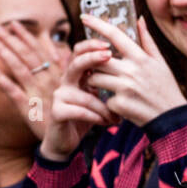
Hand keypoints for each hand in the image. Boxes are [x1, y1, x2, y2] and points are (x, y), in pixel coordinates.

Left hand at [0, 21, 67, 140]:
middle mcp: (47, 81)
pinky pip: (12, 90)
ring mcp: (36, 93)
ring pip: (19, 67)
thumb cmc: (71, 117)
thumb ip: (66, 70)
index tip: (14, 24)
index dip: (26, 36)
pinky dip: (0, 78)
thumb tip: (62, 52)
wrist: (66, 142)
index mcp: (58, 76)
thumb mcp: (75, 90)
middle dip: (11, 39)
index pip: (39, 51)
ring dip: (4, 51)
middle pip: (27, 55)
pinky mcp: (27, 107)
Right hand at [40, 36, 117, 160]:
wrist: (66, 142)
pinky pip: (79, 110)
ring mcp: (59, 96)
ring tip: (116, 116)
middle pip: (75, 63)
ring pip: (84, 95)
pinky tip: (106, 122)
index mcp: (77, 75)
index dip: (91, 45)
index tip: (109, 44)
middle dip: (92, 57)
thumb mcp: (98, 97)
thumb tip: (130, 68)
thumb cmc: (87, 117)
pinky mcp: (57, 111)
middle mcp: (66, 82)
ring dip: (103, 107)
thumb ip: (106, 83)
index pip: (79, 52)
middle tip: (109, 56)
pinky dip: (95, 116)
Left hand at [83, 15, 186, 126]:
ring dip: (96, 81)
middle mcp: (131, 70)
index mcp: (141, 58)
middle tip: (97, 67)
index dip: (97, 24)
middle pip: (98, 58)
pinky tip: (119, 103)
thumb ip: (147, 40)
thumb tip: (140, 18)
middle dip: (93, 62)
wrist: (172, 119)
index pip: (115, 35)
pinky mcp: (119, 105)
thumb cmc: (165, 88)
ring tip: (109, 86)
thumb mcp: (160, 62)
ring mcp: (124, 88)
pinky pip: (102, 98)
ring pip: (94, 78)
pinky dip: (107, 100)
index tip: (84, 17)